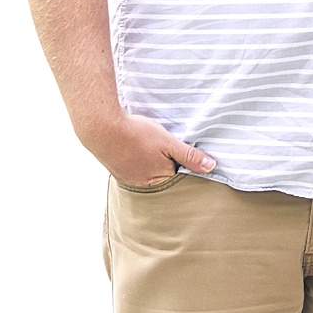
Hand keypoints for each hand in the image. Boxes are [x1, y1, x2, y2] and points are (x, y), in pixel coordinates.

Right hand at [83, 112, 217, 187]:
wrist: (101, 127)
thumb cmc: (136, 134)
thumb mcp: (167, 141)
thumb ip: (189, 155)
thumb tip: (212, 166)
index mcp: (159, 180)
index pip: (178, 176)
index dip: (181, 163)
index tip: (181, 153)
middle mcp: (143, 184)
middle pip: (162, 176)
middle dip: (165, 164)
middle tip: (162, 147)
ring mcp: (128, 179)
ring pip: (146, 172)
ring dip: (149, 161)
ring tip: (147, 145)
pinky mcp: (116, 170)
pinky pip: (132, 168)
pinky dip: (135, 160)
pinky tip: (134, 147)